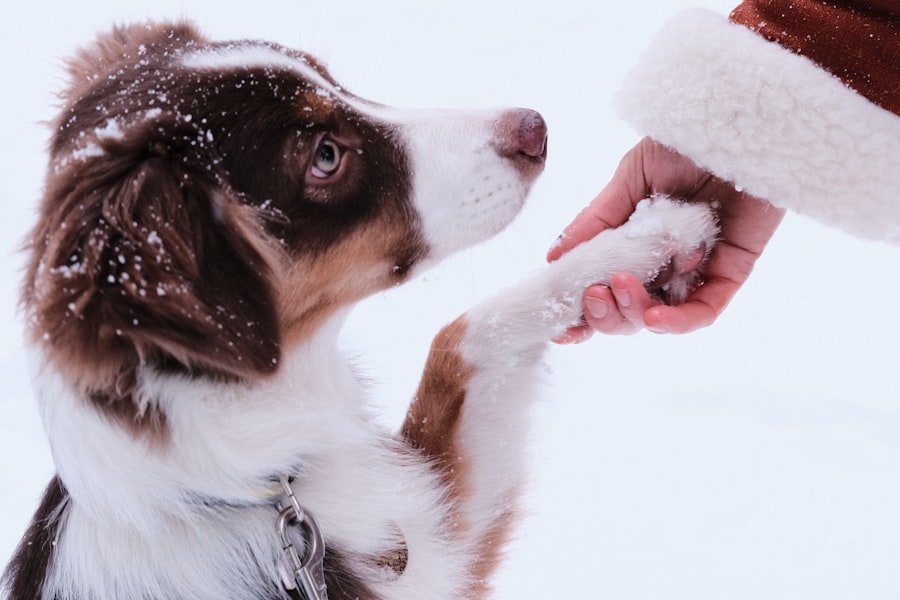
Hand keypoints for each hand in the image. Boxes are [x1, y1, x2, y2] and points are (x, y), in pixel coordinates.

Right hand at [548, 138, 783, 340]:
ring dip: (631, 313)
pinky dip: (677, 321)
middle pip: (627, 313)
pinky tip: (653, 316)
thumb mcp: (630, 177)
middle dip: (603, 315)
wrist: (740, 121)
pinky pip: (704, 311)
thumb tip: (554, 258)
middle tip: (592, 294)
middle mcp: (662, 263)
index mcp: (633, 244)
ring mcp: (695, 270)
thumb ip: (596, 221)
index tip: (560, 326)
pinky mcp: (731, 271)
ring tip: (619, 286)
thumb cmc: (688, 140)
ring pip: (659, 316)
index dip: (581, 314)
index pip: (603, 290)